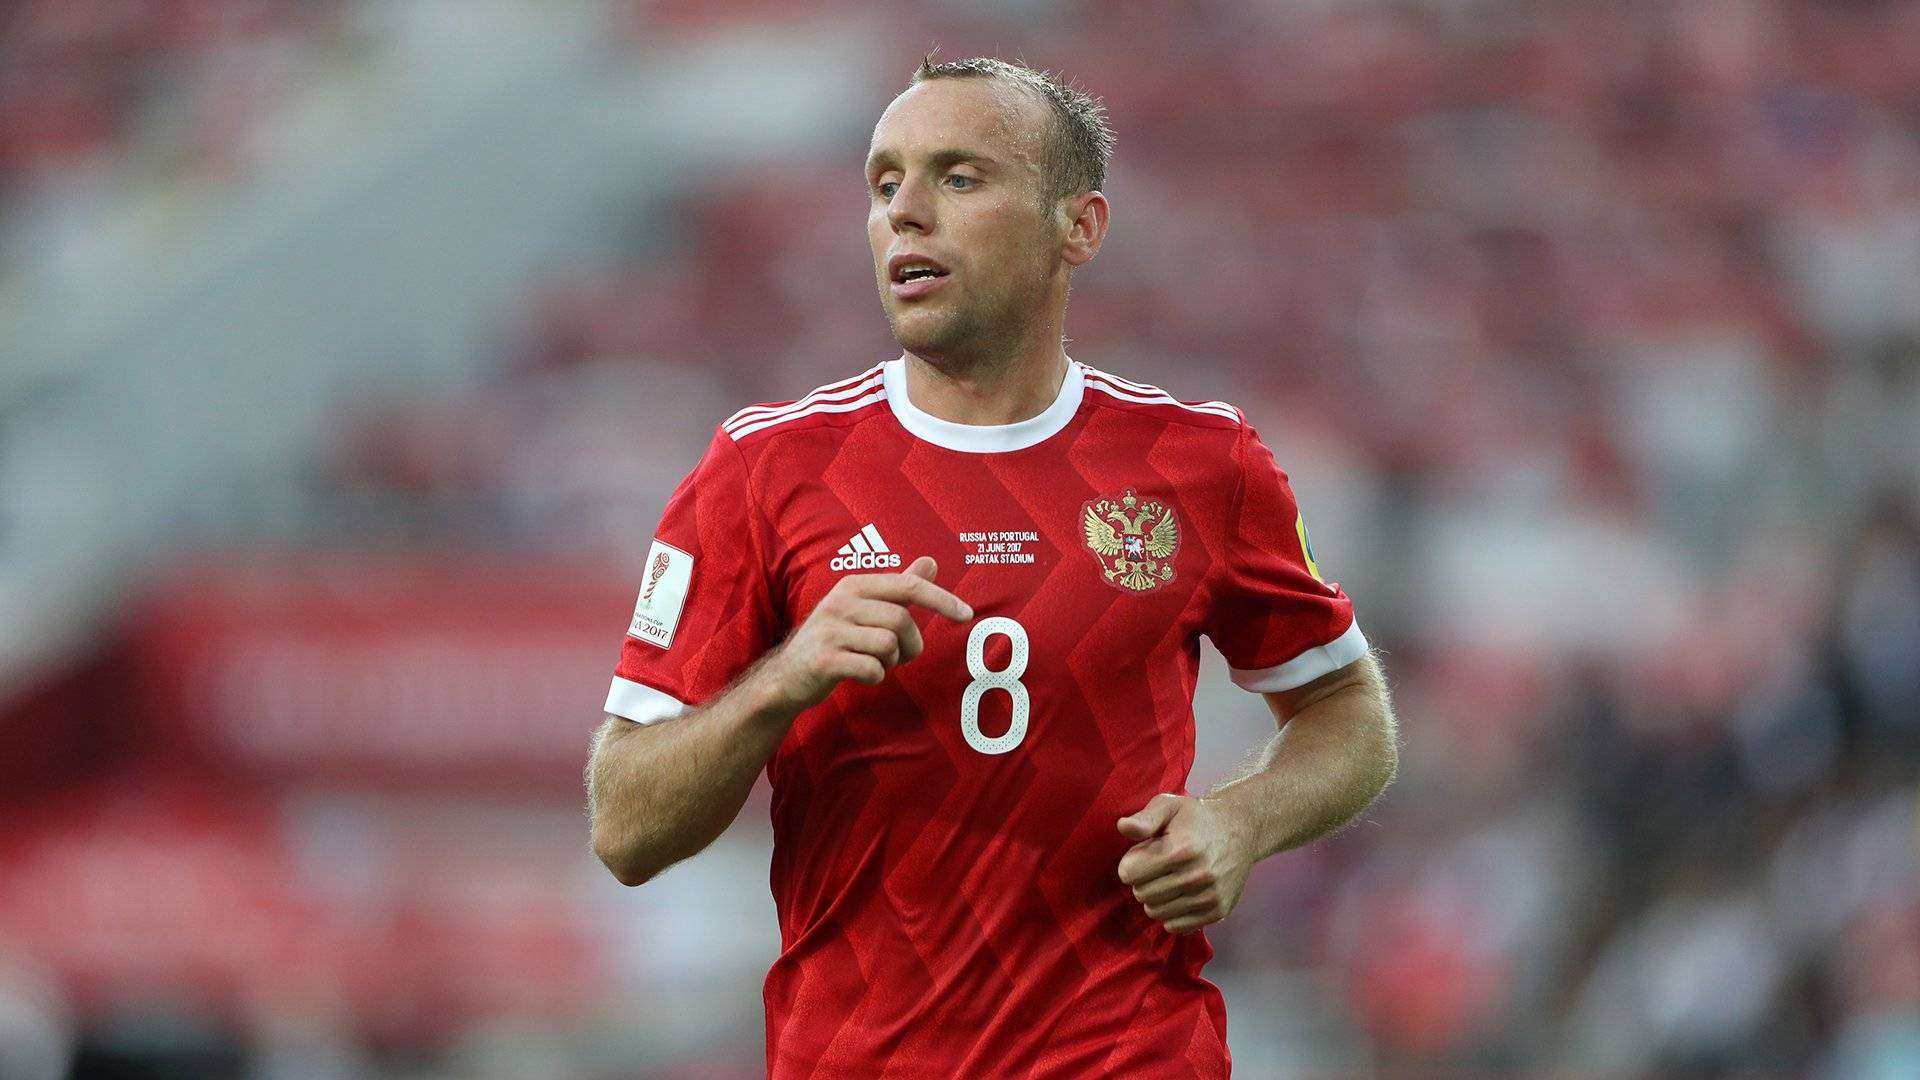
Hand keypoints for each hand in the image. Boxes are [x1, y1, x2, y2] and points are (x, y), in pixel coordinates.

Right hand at [756, 555, 971, 713]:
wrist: (787, 676)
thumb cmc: (835, 639)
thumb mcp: (865, 609)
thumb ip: (899, 588)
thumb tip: (931, 562)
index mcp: (854, 586)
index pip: (907, 586)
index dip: (941, 599)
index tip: (966, 614)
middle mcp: (840, 602)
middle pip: (902, 621)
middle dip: (911, 645)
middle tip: (898, 657)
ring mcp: (830, 631)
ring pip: (889, 645)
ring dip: (891, 662)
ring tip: (875, 663)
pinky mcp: (824, 660)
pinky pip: (872, 669)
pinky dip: (875, 676)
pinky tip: (860, 674)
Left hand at [1116, 793, 1251, 935]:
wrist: (1240, 831)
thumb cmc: (1196, 818)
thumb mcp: (1169, 805)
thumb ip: (1144, 818)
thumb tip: (1123, 827)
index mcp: (1180, 849)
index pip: (1128, 873)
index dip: (1131, 862)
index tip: (1144, 853)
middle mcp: (1196, 876)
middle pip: (1141, 894)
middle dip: (1143, 880)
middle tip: (1158, 866)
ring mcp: (1209, 896)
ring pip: (1156, 912)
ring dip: (1156, 898)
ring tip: (1169, 879)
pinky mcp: (1218, 911)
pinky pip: (1175, 926)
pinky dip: (1171, 913)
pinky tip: (1180, 895)